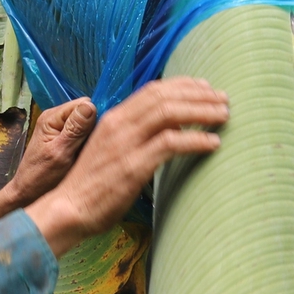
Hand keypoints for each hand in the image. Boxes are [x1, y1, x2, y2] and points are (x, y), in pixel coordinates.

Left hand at [5, 98, 97, 204]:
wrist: (28, 193)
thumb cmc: (41, 177)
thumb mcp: (61, 153)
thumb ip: (75, 130)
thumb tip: (91, 106)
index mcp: (52, 117)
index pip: (84, 103)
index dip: (96, 116)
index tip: (101, 135)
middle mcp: (56, 118)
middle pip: (86, 112)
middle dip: (96, 126)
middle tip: (97, 146)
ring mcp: (60, 128)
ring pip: (87, 123)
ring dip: (93, 136)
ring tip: (92, 152)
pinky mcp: (64, 138)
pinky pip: (83, 134)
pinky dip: (88, 143)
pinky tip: (88, 154)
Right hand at [25, 77, 227, 254]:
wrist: (68, 208)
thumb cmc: (91, 184)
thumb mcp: (111, 149)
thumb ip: (135, 136)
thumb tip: (169, 130)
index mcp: (114, 117)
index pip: (153, 89)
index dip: (184, 85)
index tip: (206, 87)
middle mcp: (119, 124)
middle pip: (165, 96)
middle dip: (200, 95)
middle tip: (224, 100)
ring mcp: (125, 144)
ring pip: (170, 113)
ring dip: (203, 112)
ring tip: (224, 117)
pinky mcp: (133, 166)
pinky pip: (170, 143)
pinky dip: (196, 140)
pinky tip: (213, 144)